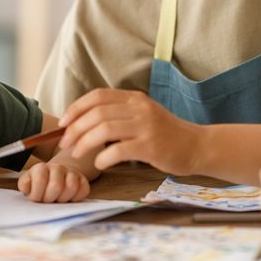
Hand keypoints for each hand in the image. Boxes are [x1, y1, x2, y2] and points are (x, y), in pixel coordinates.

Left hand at [18, 162, 90, 202]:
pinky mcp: (83, 179)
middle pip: (56, 186)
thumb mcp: (28, 183)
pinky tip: (68, 199)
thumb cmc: (40, 184)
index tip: (36, 198)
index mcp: (41, 168)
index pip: (40, 180)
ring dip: (63, 199)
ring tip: (57, 200)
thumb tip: (26, 186)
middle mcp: (57, 167)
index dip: (37, 194)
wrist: (56, 176)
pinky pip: (83, 190)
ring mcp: (71, 172)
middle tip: (47, 201)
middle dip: (50, 199)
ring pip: (71, 187)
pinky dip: (76, 198)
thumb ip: (25, 184)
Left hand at [58, 88, 201, 175]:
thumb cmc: (166, 135)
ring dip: (85, 142)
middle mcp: (140, 108)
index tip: (63, 123)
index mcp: (135, 98)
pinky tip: (99, 164)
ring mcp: (146, 126)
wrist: (197, 146)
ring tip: (77, 154)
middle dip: (75, 129)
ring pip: (104, 129)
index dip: (76, 108)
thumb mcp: (144, 116)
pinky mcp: (151, 146)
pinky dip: (103, 157)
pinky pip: (119, 150)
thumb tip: (84, 123)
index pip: (98, 96)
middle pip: (97, 113)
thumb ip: (120, 114)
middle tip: (65, 144)